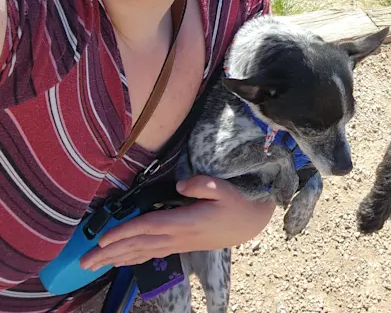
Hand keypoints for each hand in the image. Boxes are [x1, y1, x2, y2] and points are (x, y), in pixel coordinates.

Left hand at [80, 176, 274, 269]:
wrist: (248, 224)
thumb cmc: (236, 204)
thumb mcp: (223, 188)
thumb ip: (202, 184)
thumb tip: (179, 186)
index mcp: (185, 222)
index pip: (148, 227)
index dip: (124, 232)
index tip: (102, 239)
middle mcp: (177, 237)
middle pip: (138, 245)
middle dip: (109, 253)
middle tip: (83, 263)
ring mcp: (177, 244)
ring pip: (141, 253)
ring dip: (115, 259)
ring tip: (92, 266)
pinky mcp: (179, 246)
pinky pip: (150, 254)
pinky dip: (131, 258)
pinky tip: (119, 262)